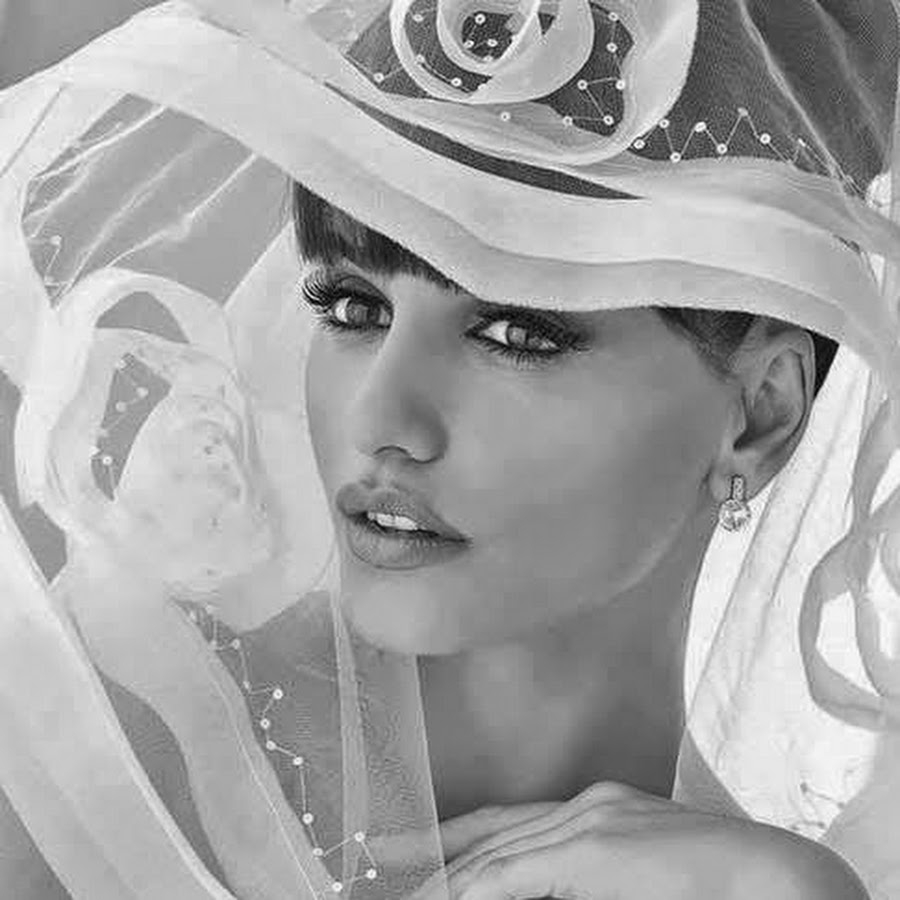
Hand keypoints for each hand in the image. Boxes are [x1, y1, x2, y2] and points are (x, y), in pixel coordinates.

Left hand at [437, 782, 869, 899]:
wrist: (779, 880)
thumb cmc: (711, 885)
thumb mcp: (628, 877)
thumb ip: (579, 881)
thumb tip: (525, 887)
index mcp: (593, 810)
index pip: (506, 824)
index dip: (454, 838)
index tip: (414, 855)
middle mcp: (585, 806)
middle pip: (492, 832)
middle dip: (434, 850)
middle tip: (381, 860)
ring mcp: (591, 822)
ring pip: (498, 852)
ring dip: (448, 876)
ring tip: (402, 888)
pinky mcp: (599, 848)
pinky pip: (522, 872)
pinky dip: (480, 886)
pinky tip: (448, 895)